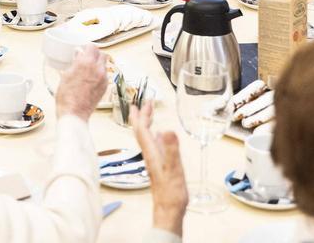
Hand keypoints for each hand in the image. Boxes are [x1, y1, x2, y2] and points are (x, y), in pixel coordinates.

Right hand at [54, 45, 107, 120]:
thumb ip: (75, 62)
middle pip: (102, 54)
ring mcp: (103, 79)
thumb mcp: (66, 75)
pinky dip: (99, 74)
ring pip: (104, 64)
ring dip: (98, 64)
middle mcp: (97, 69)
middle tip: (87, 58)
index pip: (92, 47)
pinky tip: (90, 79)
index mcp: (86, 63)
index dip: (87, 47)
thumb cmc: (67, 97)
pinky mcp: (105, 87)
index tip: (84, 49)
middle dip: (95, 54)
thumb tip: (79, 55)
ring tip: (88, 69)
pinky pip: (104, 75)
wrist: (74, 113)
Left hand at [130, 101, 187, 236]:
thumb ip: (172, 150)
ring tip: (150, 115)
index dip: (140, 115)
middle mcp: (150, 154)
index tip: (139, 102)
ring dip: (147, 124)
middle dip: (142, 116)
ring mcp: (155, 161)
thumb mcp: (174, 169)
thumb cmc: (171, 193)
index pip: (142, 129)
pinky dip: (156, 136)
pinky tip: (161, 137)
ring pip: (148, 138)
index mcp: (151, 152)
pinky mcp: (160, 166)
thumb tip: (168, 129)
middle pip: (142, 131)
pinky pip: (155, 146)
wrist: (168, 212)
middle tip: (144, 103)